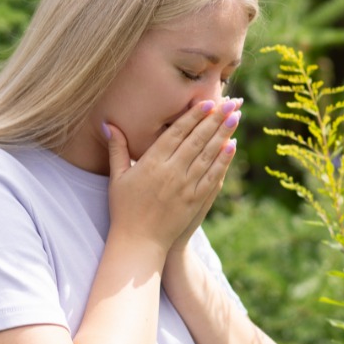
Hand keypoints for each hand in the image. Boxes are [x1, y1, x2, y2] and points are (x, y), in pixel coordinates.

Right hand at [104, 99, 239, 252]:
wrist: (139, 242)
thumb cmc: (124, 209)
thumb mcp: (117, 177)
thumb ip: (117, 149)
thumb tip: (107, 124)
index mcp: (152, 163)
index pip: (177, 133)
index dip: (194, 116)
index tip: (208, 102)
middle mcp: (172, 172)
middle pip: (197, 139)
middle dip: (215, 119)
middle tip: (230, 102)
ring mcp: (186, 187)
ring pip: (208, 155)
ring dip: (223, 134)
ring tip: (236, 117)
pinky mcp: (196, 200)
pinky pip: (213, 175)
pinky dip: (224, 160)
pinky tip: (232, 146)